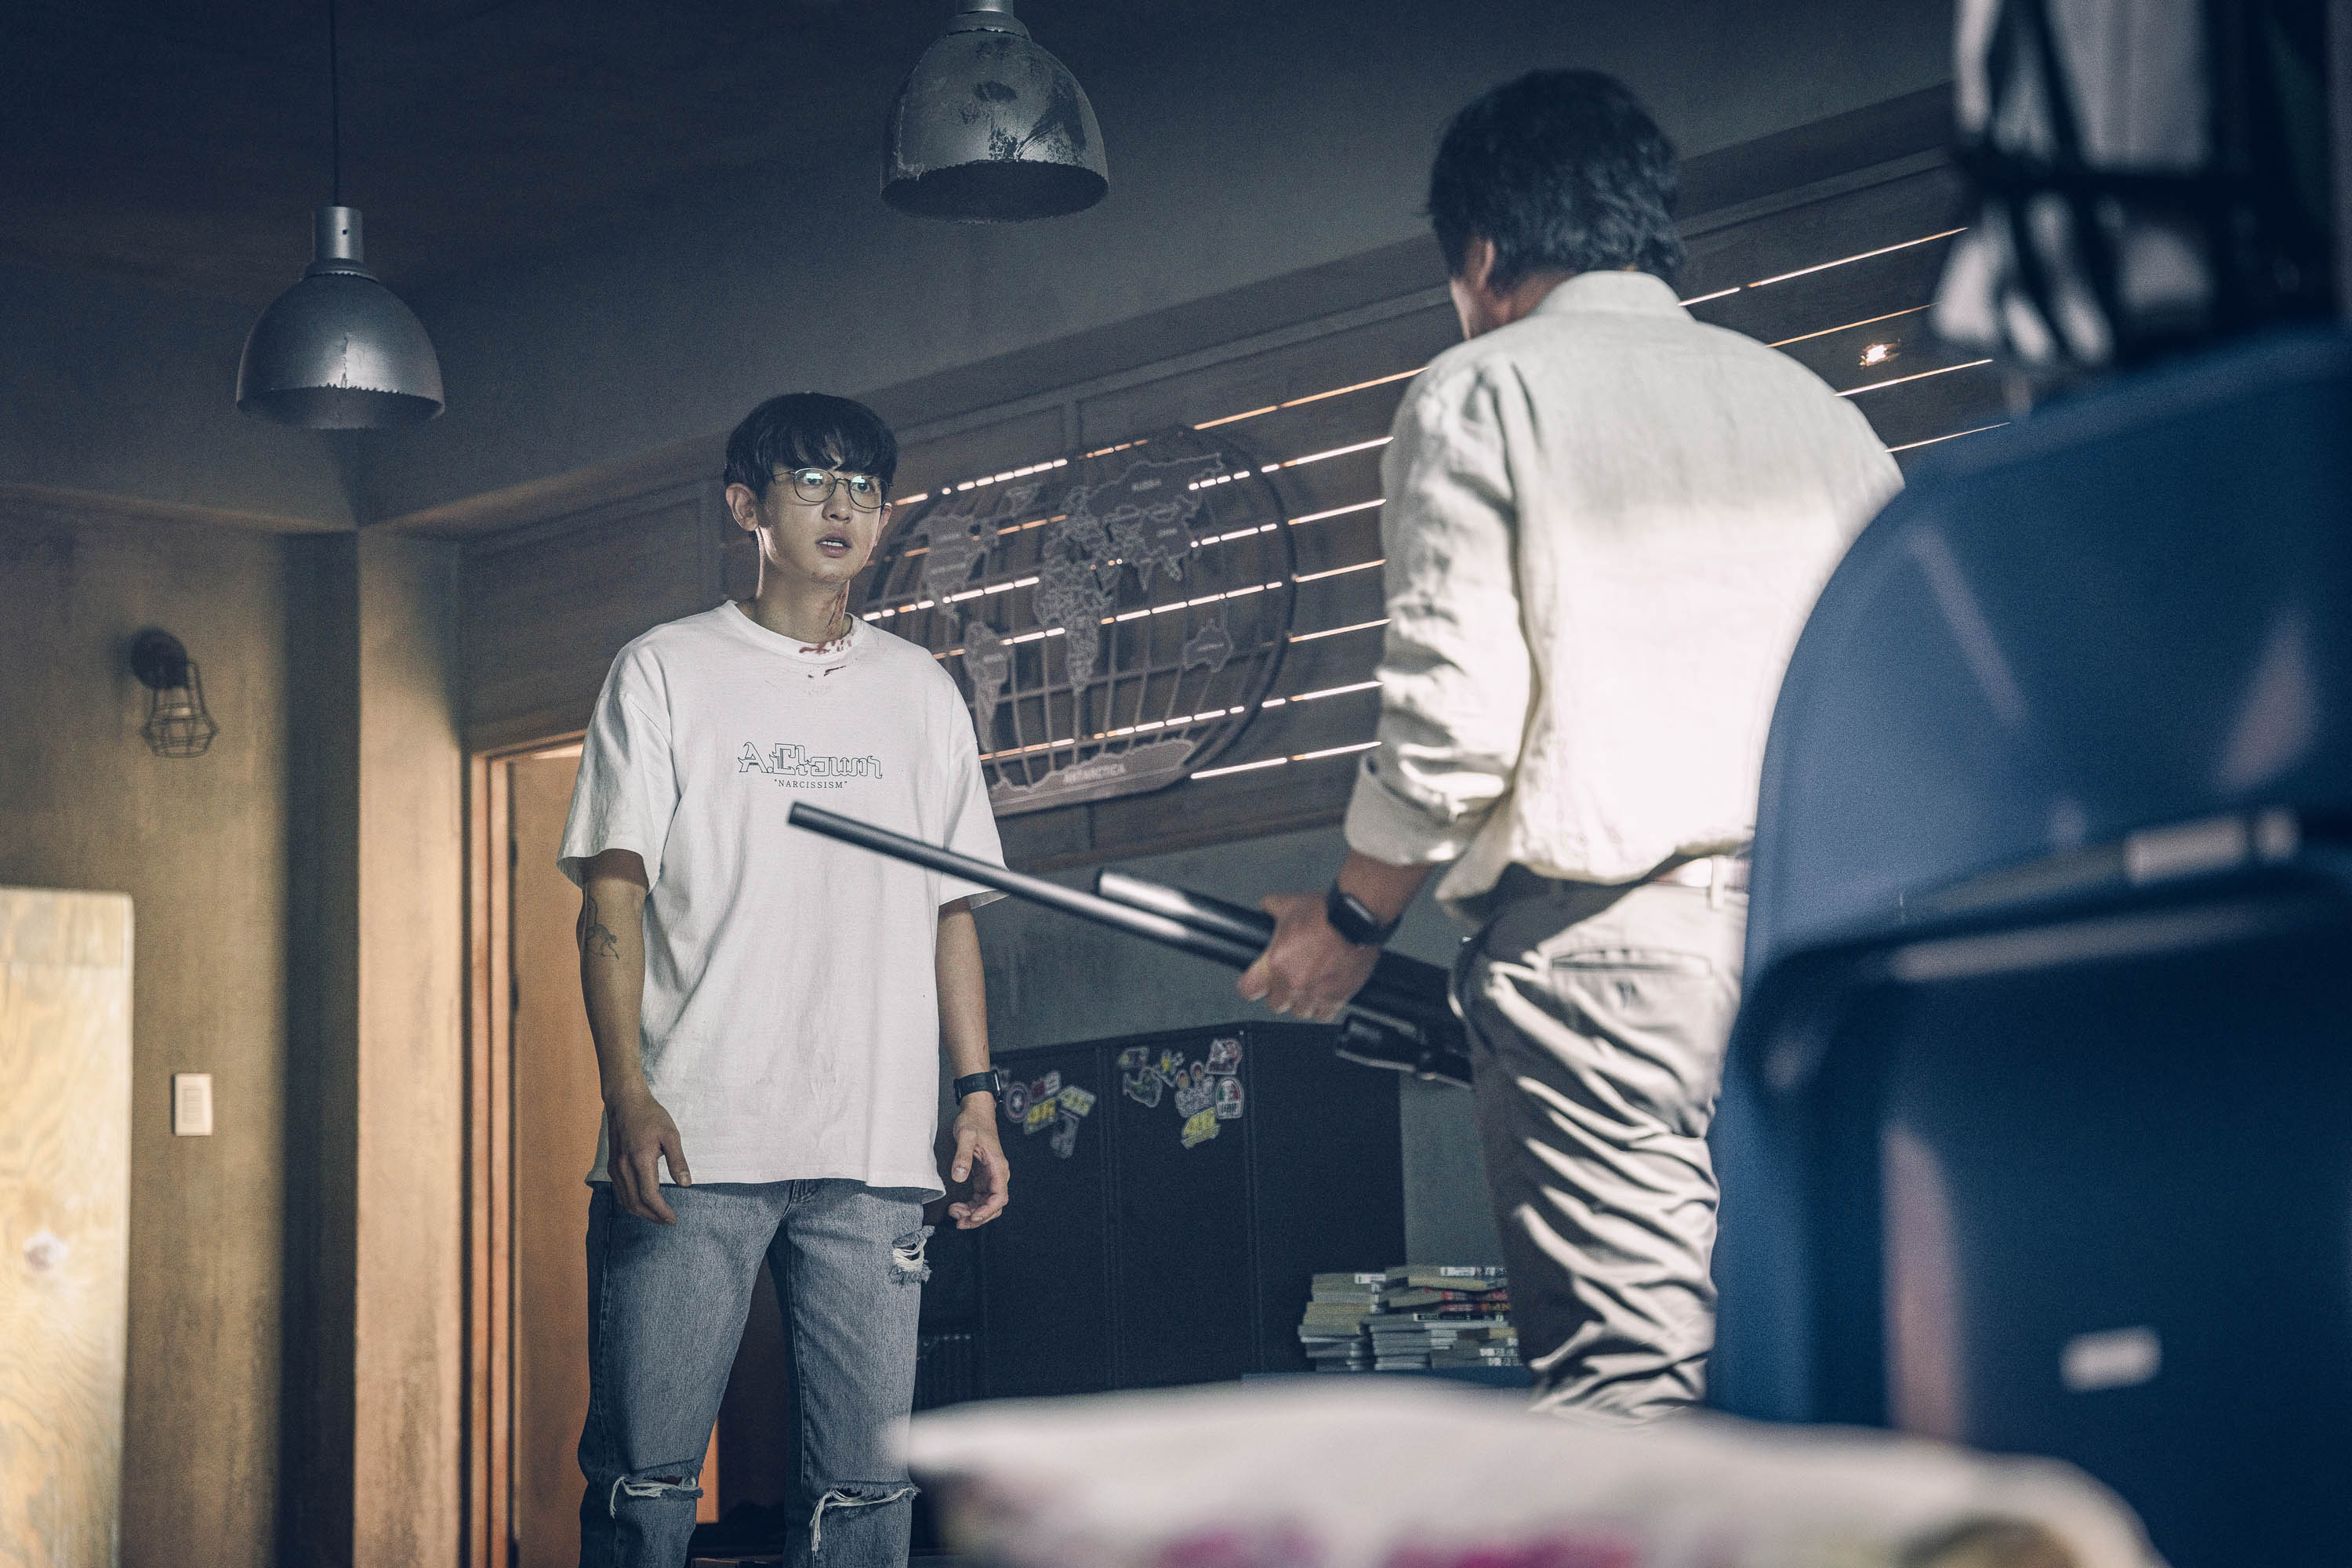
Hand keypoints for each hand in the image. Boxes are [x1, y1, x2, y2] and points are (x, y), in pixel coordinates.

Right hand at [605, 1082, 691, 1224]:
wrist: (625, 1102)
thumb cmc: (650, 1116)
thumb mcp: (670, 1135)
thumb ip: (678, 1161)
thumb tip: (686, 1184)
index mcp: (640, 1160)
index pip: (649, 1196)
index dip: (661, 1211)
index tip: (673, 1219)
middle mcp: (623, 1167)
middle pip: (635, 1203)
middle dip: (652, 1216)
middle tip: (668, 1221)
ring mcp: (615, 1167)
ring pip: (625, 1200)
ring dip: (641, 1212)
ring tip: (658, 1216)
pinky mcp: (612, 1166)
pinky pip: (620, 1192)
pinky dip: (631, 1203)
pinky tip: (642, 1204)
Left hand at [944, 1096, 1009, 1229]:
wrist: (977, 1112)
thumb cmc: (974, 1122)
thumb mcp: (965, 1136)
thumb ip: (962, 1155)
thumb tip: (958, 1176)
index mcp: (998, 1166)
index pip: (999, 1196)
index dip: (988, 1210)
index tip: (973, 1216)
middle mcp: (997, 1174)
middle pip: (994, 1205)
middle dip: (978, 1217)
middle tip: (959, 1221)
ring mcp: (990, 1177)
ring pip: (987, 1204)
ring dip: (973, 1213)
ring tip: (955, 1213)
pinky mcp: (983, 1177)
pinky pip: (980, 1198)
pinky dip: (970, 1206)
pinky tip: (957, 1206)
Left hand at [1237, 892, 1381, 1022]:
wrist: (1356, 920)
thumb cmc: (1326, 913)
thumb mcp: (1290, 904)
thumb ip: (1272, 908)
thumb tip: (1266, 908)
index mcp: (1276, 963)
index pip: (1248, 990)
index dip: (1251, 985)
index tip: (1255, 982)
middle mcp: (1293, 983)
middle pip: (1275, 1004)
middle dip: (1280, 993)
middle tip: (1288, 978)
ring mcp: (1315, 994)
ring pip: (1300, 1012)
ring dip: (1301, 1001)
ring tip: (1308, 985)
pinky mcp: (1337, 998)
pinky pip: (1323, 1015)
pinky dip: (1323, 1007)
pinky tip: (1324, 993)